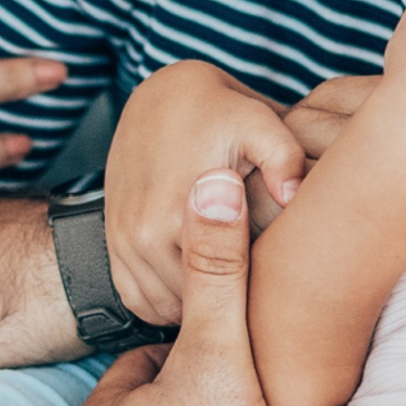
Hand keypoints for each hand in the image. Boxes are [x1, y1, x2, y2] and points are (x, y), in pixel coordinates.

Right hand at [101, 60, 304, 327]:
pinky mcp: (112, 242)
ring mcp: (123, 241)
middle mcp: (142, 235)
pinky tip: (197, 283)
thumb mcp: (257, 122)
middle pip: (191, 308)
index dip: (250, 298)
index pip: (219, 294)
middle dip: (222, 305)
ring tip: (228, 287)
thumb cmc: (220, 111)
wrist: (161, 96)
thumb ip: (283, 157)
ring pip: (162, 309)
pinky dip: (164, 302)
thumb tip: (293, 196)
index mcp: (178, 216)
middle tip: (256, 293)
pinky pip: (137, 300)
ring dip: (192, 306)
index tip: (272, 289)